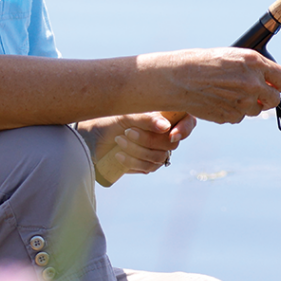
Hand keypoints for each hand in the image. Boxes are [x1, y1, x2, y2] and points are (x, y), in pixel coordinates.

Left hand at [79, 112, 196, 178]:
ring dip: (137, 149)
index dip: (184, 129)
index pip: (188, 121)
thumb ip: (147, 118)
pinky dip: (133, 160)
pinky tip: (119, 154)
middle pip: (171, 142)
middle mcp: (166, 133)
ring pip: (159, 156)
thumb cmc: (111, 118)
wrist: (91, 135)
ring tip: (119, 140)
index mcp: (166, 115)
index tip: (171, 134)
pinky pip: (148, 167)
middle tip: (128, 132)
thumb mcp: (127, 114)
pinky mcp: (147, 164)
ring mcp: (158, 150)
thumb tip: (165, 127)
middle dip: (149, 139)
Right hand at [145, 47, 280, 124]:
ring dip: (247, 105)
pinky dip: (232, 112)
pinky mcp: (232, 116)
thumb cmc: (202, 63)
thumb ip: (252, 68)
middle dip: (266, 98)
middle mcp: (253, 82)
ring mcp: (244, 101)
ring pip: (256, 110)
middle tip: (254, 94)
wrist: (179, 78)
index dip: (276, 82)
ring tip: (228, 94)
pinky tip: (219, 101)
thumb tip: (266, 80)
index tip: (272, 84)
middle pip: (274, 99)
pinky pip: (239, 117)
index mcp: (254, 62)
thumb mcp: (231, 57)